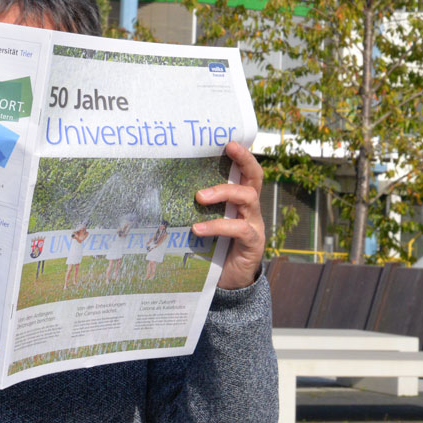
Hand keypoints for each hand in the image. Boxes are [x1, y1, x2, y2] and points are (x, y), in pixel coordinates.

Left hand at [191, 141, 264, 289]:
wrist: (229, 281)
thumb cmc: (215, 246)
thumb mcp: (207, 221)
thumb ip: (199, 207)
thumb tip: (167, 188)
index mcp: (240, 199)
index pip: (246, 171)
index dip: (242, 155)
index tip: (228, 141)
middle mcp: (251, 208)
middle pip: (255, 177)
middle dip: (245, 160)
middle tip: (228, 149)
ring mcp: (254, 224)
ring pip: (248, 198)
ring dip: (223, 192)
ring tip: (199, 197)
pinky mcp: (253, 242)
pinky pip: (238, 228)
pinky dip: (217, 226)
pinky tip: (198, 229)